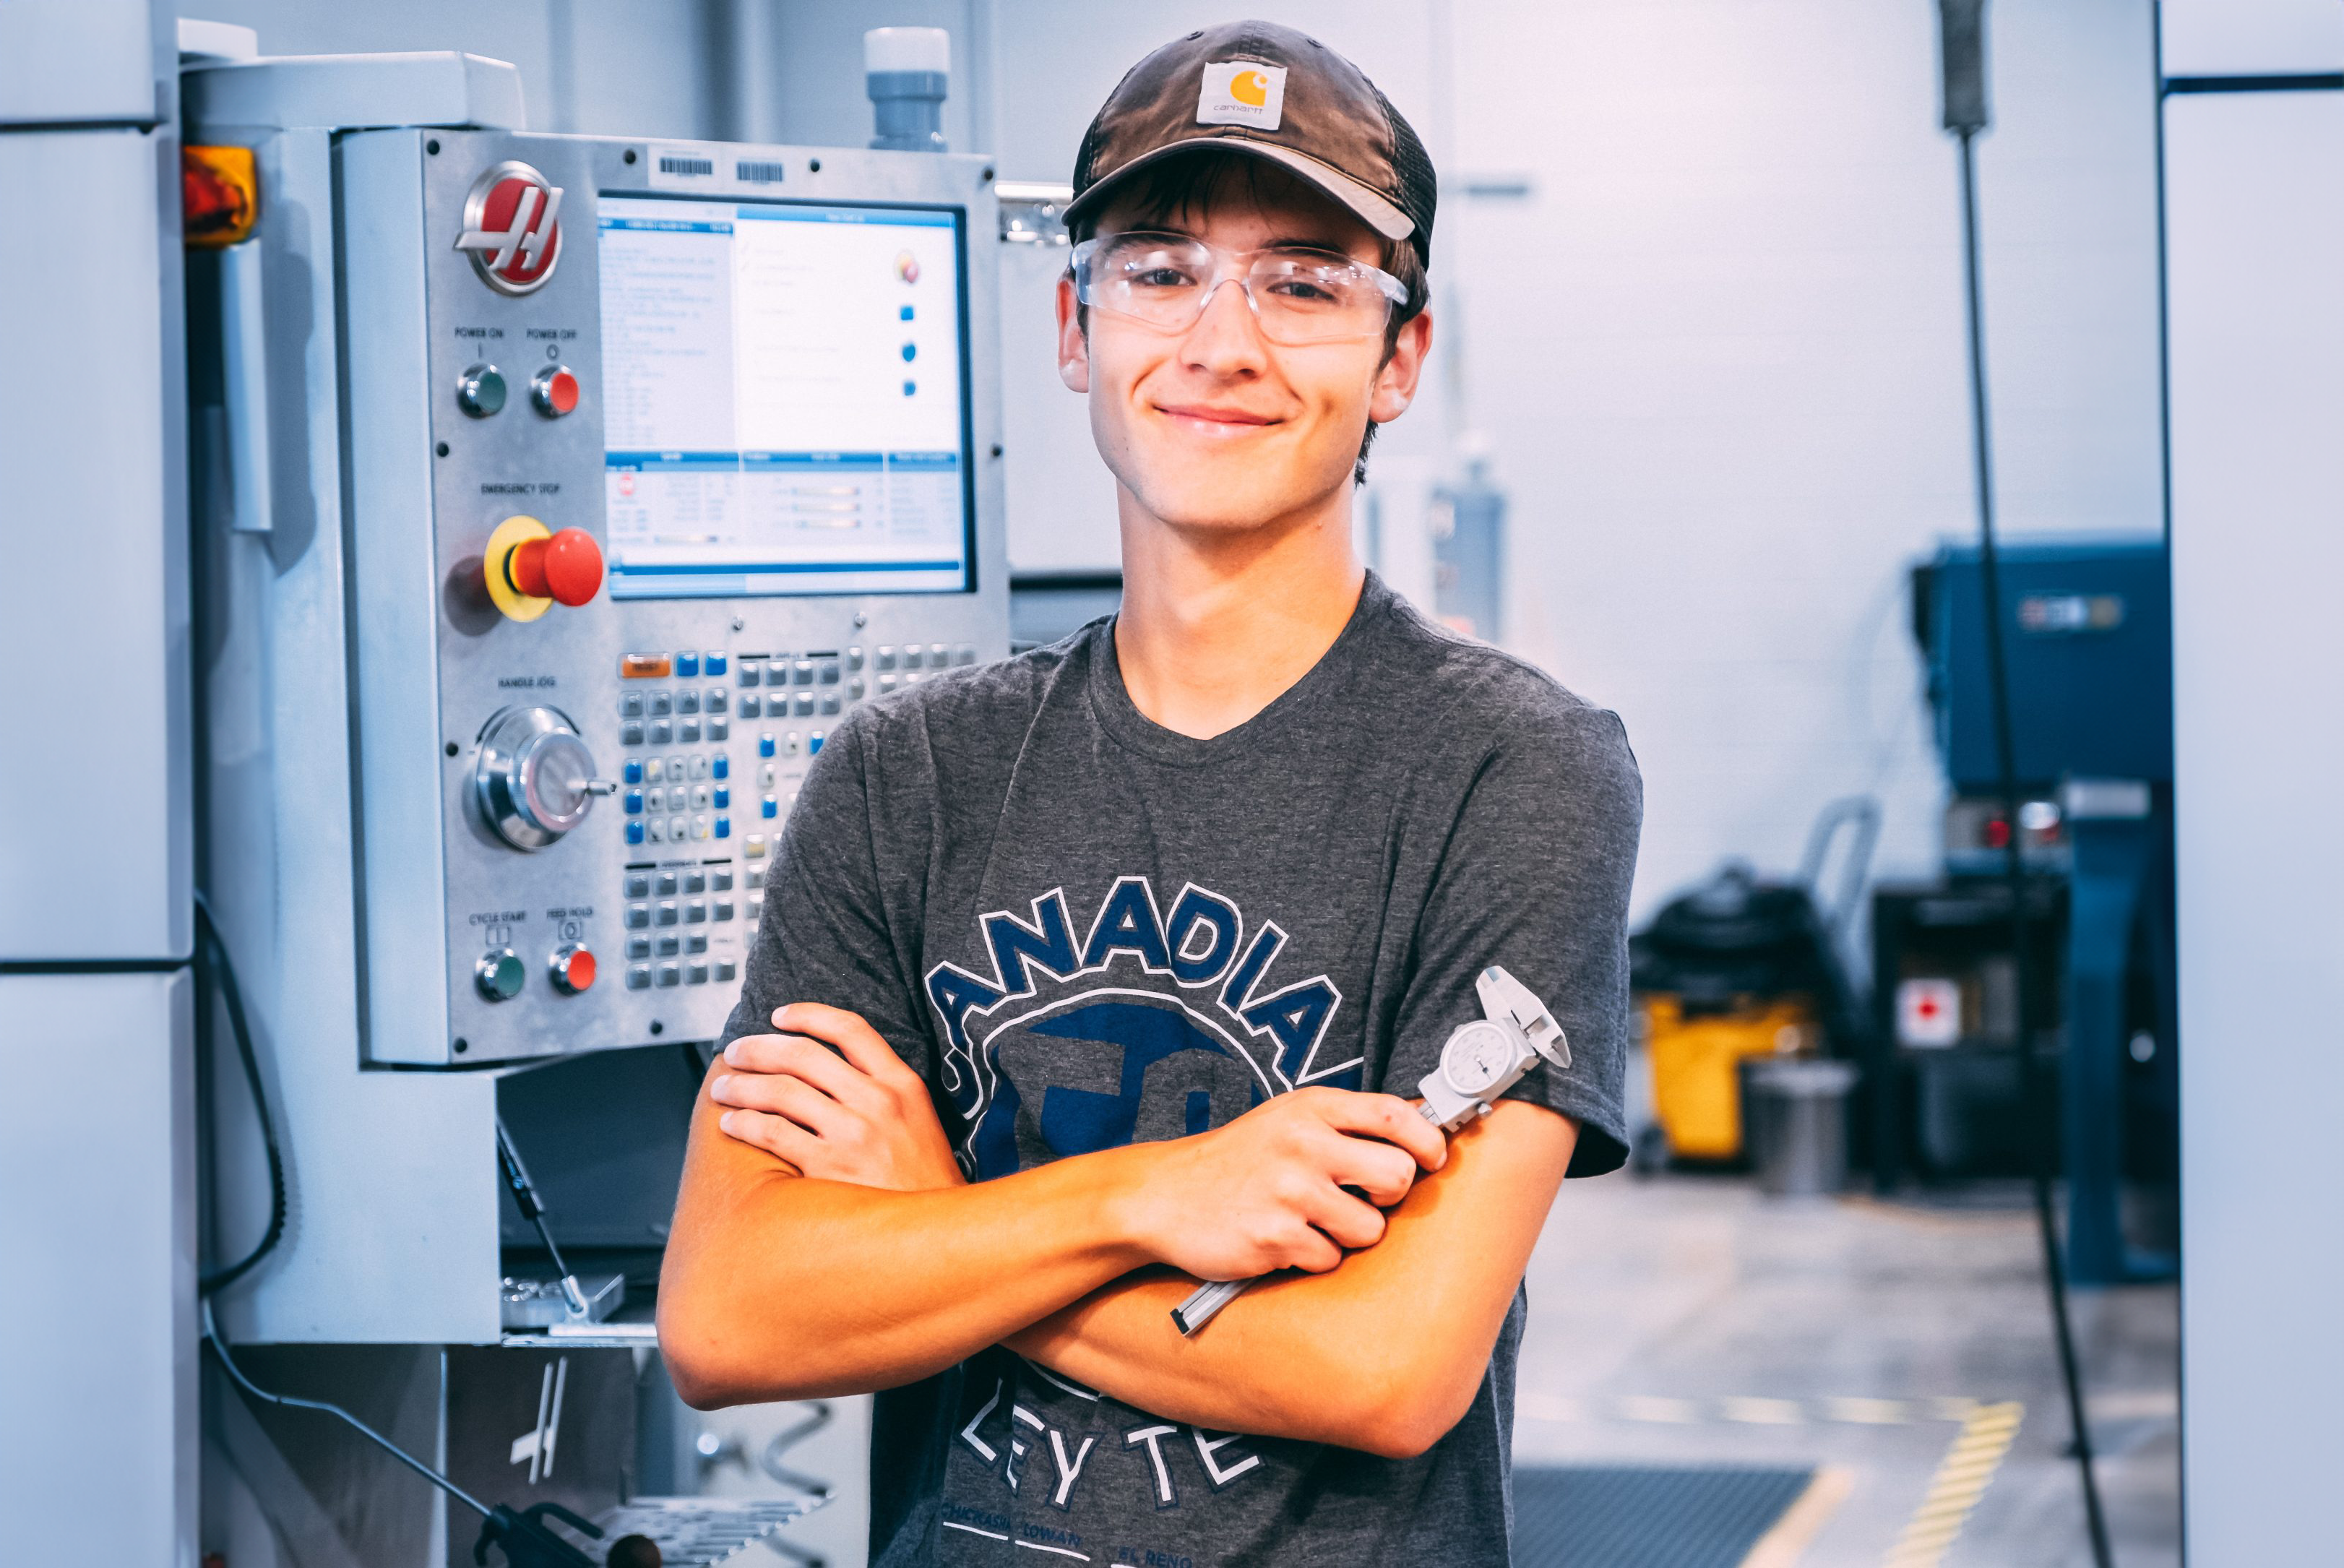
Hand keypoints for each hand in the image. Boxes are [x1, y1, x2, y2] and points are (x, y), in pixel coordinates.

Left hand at [711, 1003, 965, 1191]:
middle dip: (759, 1049)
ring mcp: (855, 1134)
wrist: (937, 1234)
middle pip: (804, 1055)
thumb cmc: (923, 1181)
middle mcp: (879, 1101)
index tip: (779, 1016)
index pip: (851, 1029)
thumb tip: (825, 1068)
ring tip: (723, 1087)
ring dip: (742, 1085)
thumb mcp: (919, 1120)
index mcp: (903, 1084)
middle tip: (735, 1052)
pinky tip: (733, 1124)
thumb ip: (882, 1089)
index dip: (808, 1015)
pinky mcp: (831, 1168)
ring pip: (781, 1091)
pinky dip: (745, 1123)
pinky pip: (774, 1134)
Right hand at [1120, 1088, 1446, 1282]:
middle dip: (1391, 1197)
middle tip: (1367, 1200)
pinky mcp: (1274, 1237)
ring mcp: (1288, 1190)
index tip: (1434, 1157)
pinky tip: (1283, 1241)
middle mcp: (1302, 1143)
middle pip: (1397, 1176)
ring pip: (1370, 1228)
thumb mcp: (1287, 1119)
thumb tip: (1421, 1126)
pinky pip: (1329, 1259)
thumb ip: (1344, 1123)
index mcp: (1310, 1108)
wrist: (1162, 1196)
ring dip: (1350, 1235)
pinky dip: (1312, 1258)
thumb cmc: (1236, 1160)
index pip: (1394, 1114)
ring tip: (1314, 1223)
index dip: (1428, 1139)